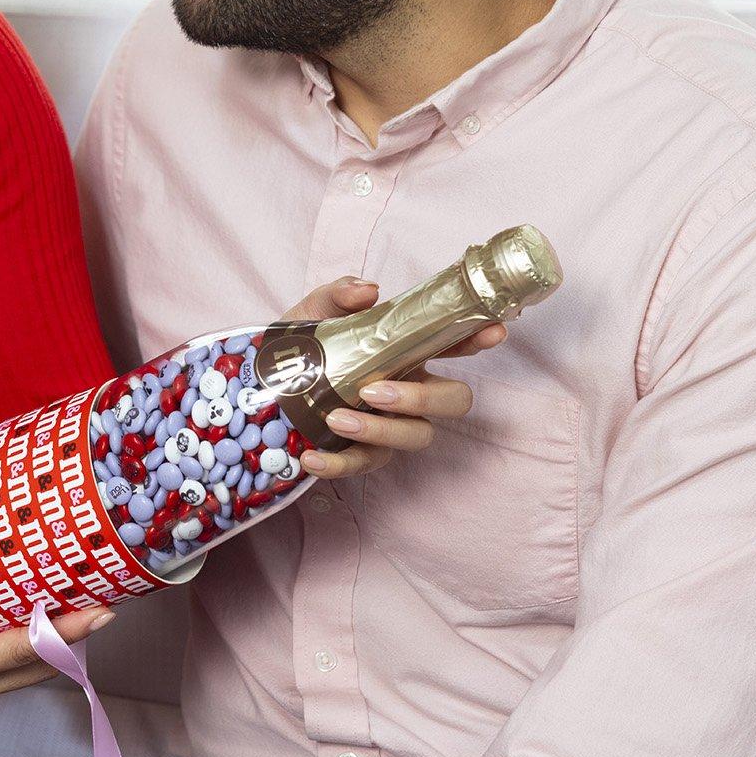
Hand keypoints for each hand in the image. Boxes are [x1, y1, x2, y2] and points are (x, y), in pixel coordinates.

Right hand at [0, 533, 114, 756]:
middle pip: (33, 670)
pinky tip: (4, 635)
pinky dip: (14, 658)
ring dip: (45, 651)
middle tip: (100, 609)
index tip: (102, 612)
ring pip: (15, 677)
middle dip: (70, 642)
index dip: (66, 631)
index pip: (23, 650)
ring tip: (65, 618)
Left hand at [281, 276, 504, 480]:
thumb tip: (368, 290)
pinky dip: (339, 464)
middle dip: (423, 398)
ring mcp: (389, 425)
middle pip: (452, 401)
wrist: (263, 383)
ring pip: (416, 437)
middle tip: (374, 390)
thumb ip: (339, 295)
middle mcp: (408, 390)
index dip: (477, 339)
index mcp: (405, 353)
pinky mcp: (362, 453)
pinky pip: (364, 466)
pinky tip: (312, 457)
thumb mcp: (312, 313)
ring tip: (335, 417)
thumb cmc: (300, 346)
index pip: (452, 345)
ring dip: (379, 430)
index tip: (492, 331)